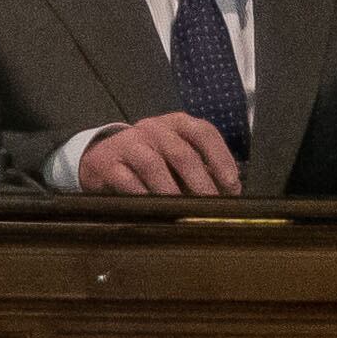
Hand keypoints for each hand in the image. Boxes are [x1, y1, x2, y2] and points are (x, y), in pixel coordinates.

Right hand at [75, 110, 242, 196]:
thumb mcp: (177, 158)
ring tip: (183, 213)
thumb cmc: (152, 159)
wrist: (104, 158)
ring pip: (153, 165)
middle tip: (211, 208)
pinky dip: (143, 196)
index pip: (204, 133)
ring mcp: (129, 143)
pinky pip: (126, 180)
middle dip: (200, 184)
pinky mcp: (107, 162)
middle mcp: (154, 128)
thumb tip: (230, 196)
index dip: (221, 158)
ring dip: (171, 192)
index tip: (232, 185)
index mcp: (177, 124)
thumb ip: (202, 171)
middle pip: (182, 153)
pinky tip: (155, 211)